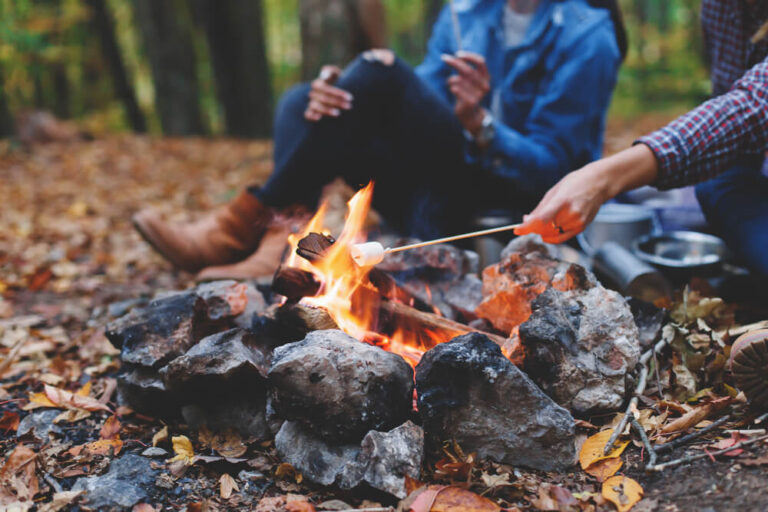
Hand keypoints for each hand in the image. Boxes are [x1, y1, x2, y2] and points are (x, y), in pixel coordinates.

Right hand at [304, 65, 353, 120]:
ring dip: (326, 110)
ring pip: (315, 106)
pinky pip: (307, 115)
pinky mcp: (310, 112)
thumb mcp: (336, 74)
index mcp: (318, 84)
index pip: (326, 88)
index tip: (350, 98)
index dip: (338, 93)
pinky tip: (319, 118)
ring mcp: (311, 103)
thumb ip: (331, 71)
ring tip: (338, 113)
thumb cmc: (337, 81)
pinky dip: (311, 116)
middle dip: (337, 102)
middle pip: (323, 98)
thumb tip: (324, 75)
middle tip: (349, 106)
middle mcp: (313, 93)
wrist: (337, 92)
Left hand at [442, 52, 489, 135]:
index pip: (480, 62)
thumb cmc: (467, 94)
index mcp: (486, 78)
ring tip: (452, 84)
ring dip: (451, 80)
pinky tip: (453, 90)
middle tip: (444, 58)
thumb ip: (464, 70)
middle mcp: (484, 86)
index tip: (458, 54)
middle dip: (454, 62)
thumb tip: (452, 58)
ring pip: (459, 80)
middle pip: (467, 70)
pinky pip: (456, 89)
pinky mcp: (470, 102)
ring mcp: (478, 94)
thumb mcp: (469, 81)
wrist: (470, 115)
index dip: (469, 56)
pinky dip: (452, 87)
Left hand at [515, 144, 659, 243]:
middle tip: (532, 218)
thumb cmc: (575, 184)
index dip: (527, 227)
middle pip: (543, 229)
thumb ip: (540, 209)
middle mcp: (571, 214)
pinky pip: (560, 237)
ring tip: (549, 216)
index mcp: (562, 201)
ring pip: (550, 235)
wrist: (600, 183)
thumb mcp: (554, 191)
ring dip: (544, 230)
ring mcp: (577, 223)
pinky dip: (553, 233)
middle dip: (534, 226)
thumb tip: (526, 220)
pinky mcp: (581, 228)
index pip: (541, 219)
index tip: (517, 230)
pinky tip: (555, 222)